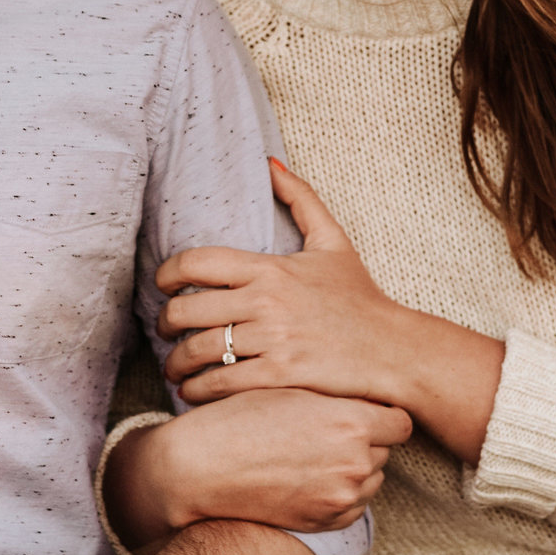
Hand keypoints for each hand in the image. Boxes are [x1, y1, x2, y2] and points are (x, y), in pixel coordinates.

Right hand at [113, 388, 410, 542]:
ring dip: (356, 466)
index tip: (366, 409)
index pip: (400, 420)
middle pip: (387, 449)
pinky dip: (341, 492)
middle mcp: (355, 462)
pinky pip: (355, 505)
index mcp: (350, 422)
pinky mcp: (326, 521)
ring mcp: (342, 496)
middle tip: (331, 429)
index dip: (383, 413)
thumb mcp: (293, 391)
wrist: (200, 467)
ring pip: (373, 478)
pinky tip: (311, 476)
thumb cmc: (242, 418)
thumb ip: (339, 396)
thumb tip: (371, 397)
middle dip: (367, 438)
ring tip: (317, 453)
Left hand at [158, 160, 422, 407]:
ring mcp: (273, 340)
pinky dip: (198, 391)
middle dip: (165, 324)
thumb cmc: (361, 297)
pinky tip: (193, 392)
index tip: (162, 286)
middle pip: (187, 310)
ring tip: (174, 368)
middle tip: (164, 331)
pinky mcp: (280, 375)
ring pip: (199, 351)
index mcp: (271, 268)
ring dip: (175, 363)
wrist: (393, 349)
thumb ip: (301, 198)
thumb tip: (270, 163)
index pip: (197, 263)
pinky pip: (222, 383)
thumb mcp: (334, 241)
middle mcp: (266, 302)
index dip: (167, 274)